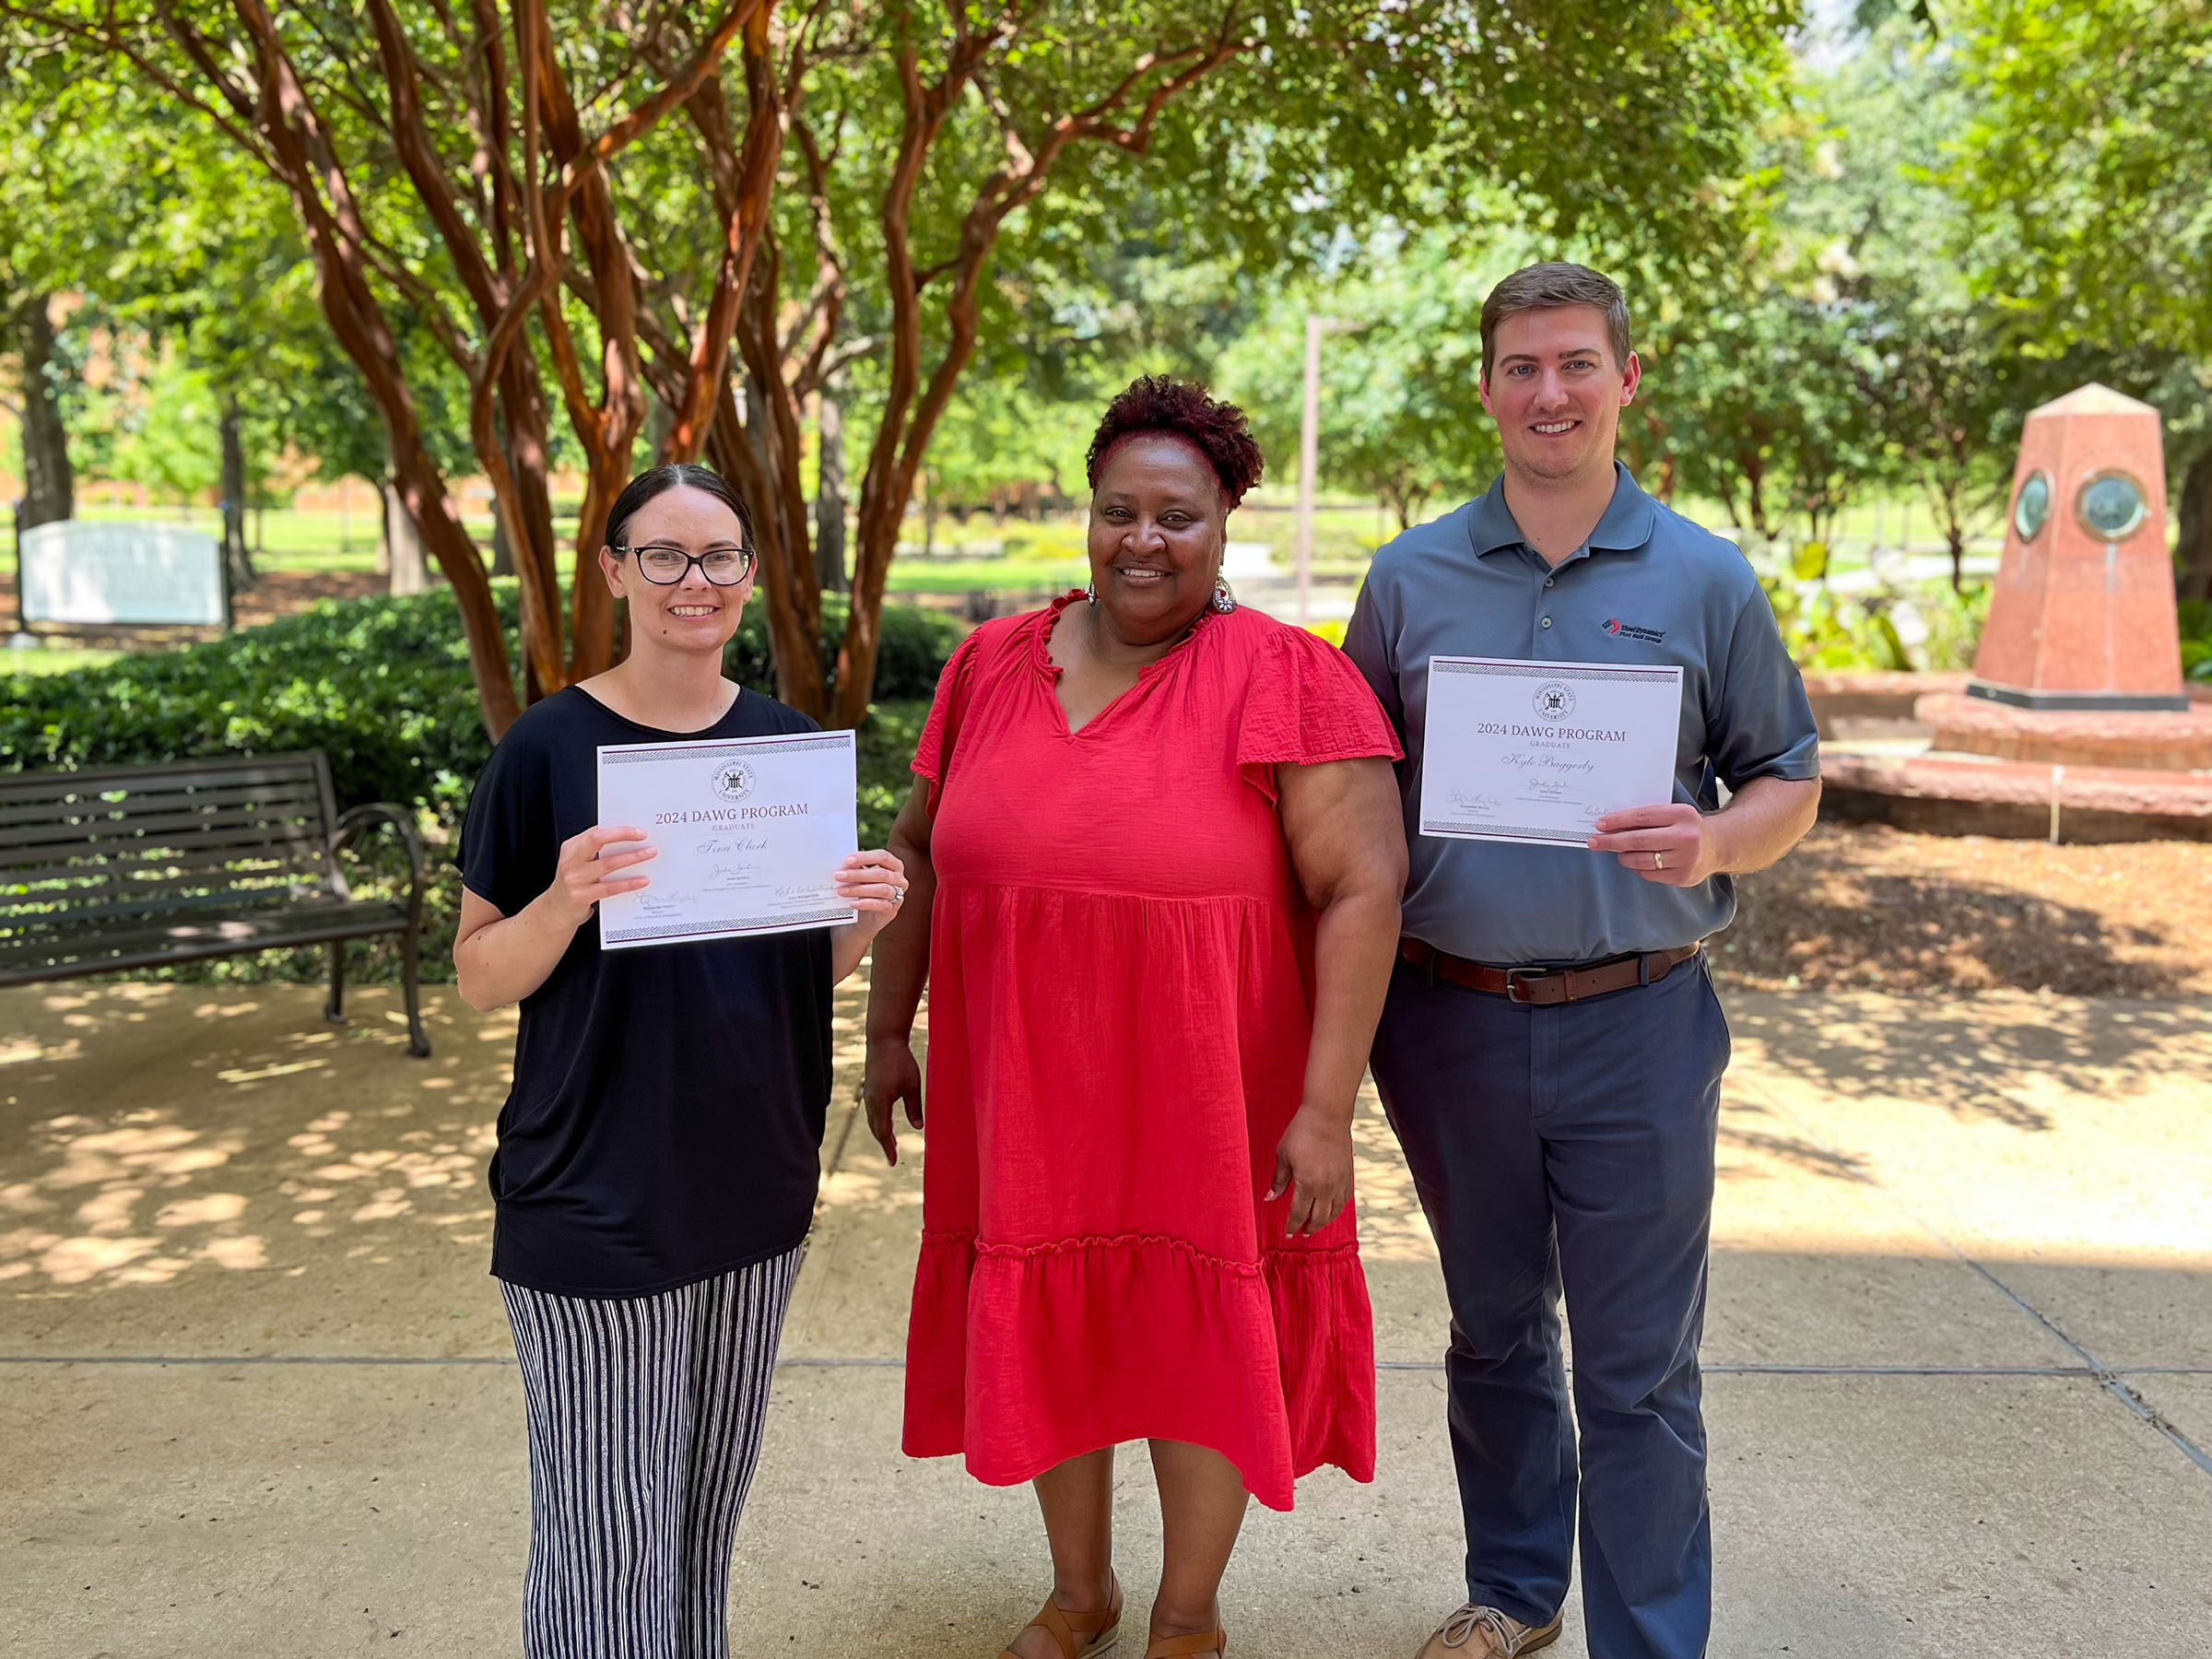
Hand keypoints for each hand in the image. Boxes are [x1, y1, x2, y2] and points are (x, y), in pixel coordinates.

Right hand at [544, 824, 656, 928]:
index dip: (617, 829)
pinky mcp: (582, 896)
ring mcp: (575, 879)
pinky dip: (629, 883)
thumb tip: (627, 839)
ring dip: (632, 857)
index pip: (595, 831)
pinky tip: (643, 880)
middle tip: (643, 836)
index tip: (637, 830)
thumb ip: (596, 850)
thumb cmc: (573, 883)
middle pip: (597, 840)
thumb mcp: (578, 862)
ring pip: (608, 864)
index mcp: (571, 848)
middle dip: (622, 835)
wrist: (556, 910)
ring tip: (649, 854)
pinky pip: (610, 887)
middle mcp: (571, 861)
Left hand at [834, 849, 908, 933]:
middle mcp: (899, 879)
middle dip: (857, 874)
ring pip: (882, 889)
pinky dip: (865, 903)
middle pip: (881, 874)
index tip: (847, 861)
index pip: (883, 856)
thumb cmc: (861, 891)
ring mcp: (897, 895)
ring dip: (859, 889)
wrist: (861, 919)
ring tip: (841, 891)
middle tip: (838, 876)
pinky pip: (881, 905)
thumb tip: (842, 865)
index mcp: (894, 865)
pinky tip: (851, 903)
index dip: (865, 857)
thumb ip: (855, 869)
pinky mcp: (892, 910)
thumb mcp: (859, 878)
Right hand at [862, 1034, 923, 1165]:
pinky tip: (885, 1123)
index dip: (888, 1148)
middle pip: (876, 1129)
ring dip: (881, 1133)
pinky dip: (878, 1122)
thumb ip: (914, 1107)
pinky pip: (872, 1111)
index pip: (884, 1132)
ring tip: (890, 1144)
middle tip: (892, 1157)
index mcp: (880, 1103)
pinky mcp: (869, 1089)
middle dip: (884, 1143)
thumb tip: (918, 1127)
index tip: (893, 1162)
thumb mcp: (912, 1085)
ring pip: (872, 1120)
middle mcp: (870, 1101)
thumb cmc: (900, 1061)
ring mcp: (868, 1095)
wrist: (884, 1040)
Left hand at [1266, 1104, 1354, 1236]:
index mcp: (1308, 1184)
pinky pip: (1344, 1200)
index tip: (1288, 1234)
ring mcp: (1340, 1182)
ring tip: (1314, 1225)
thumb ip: (1279, 1181)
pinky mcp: (1348, 1176)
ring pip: (1333, 1212)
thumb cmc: (1301, 1132)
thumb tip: (1269, 1199)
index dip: (1292, 1225)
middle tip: (1301, 1234)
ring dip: (1323, 1222)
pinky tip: (1329, 1210)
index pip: (1299, 1213)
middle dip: (1309, 1228)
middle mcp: (1326, 1187)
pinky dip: (1336, 1209)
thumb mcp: (1284, 1156)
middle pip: (1318, 1218)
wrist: (1327, 1116)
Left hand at [1587, 802, 1715, 885]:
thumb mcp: (1673, 814)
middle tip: (1594, 842)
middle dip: (1611, 841)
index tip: (1600, 824)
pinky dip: (1639, 868)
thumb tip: (1612, 825)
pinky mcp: (1682, 877)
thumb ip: (1649, 818)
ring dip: (1623, 856)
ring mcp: (1685, 859)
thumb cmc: (1687, 828)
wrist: (1717, 847)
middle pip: (1638, 840)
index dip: (1618, 821)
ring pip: (1641, 860)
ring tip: (1619, 853)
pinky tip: (1639, 861)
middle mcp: (1686, 837)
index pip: (1642, 817)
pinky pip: (1649, 874)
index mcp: (1682, 815)